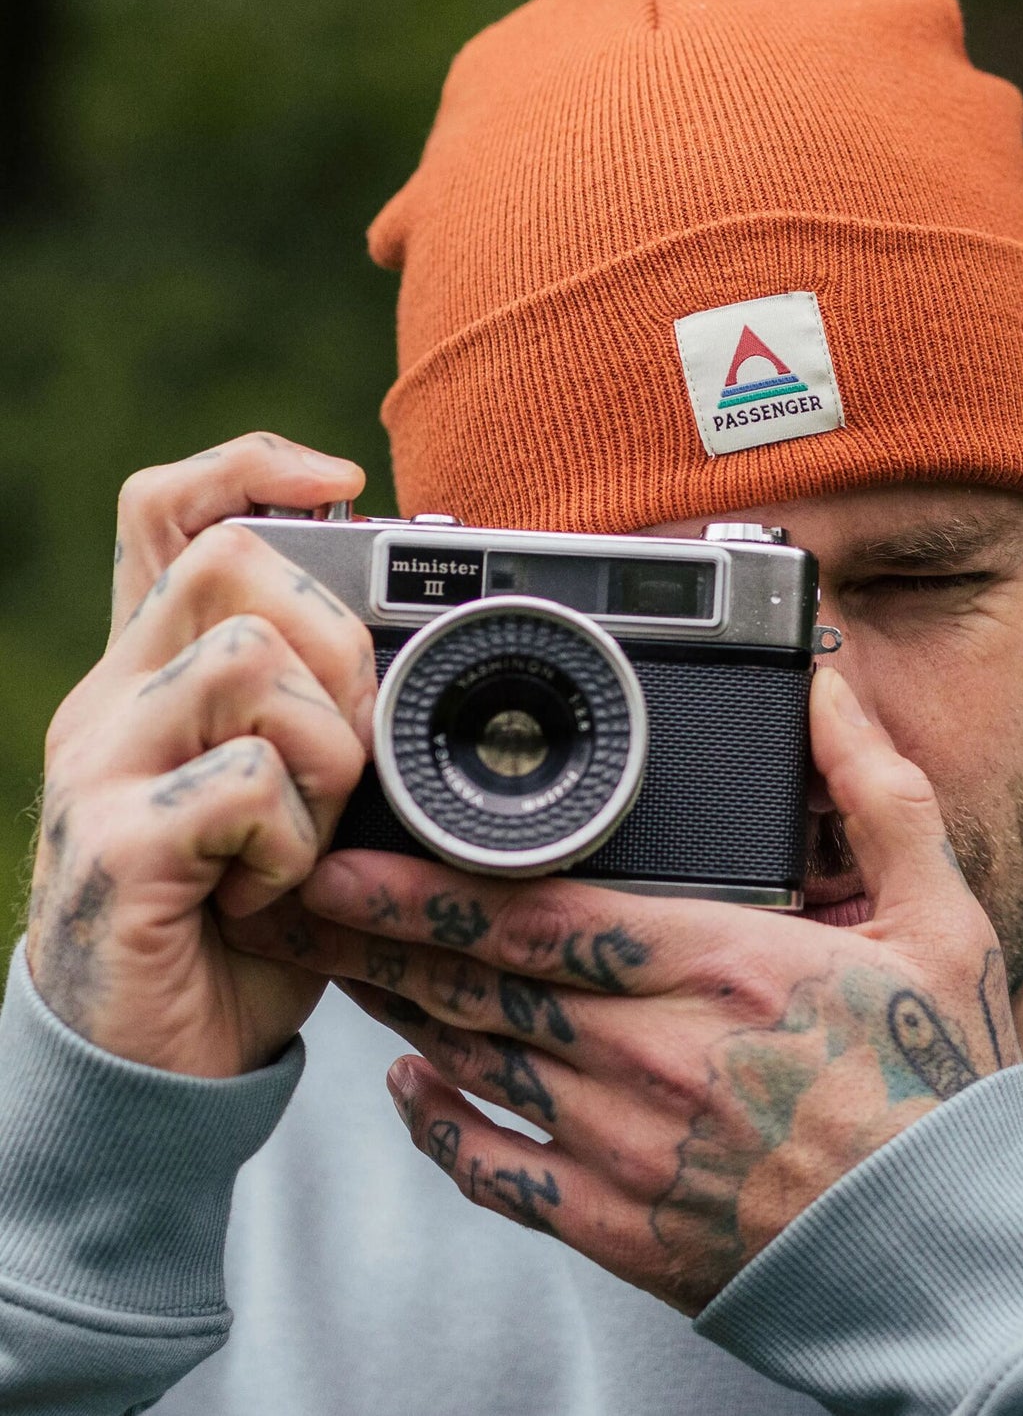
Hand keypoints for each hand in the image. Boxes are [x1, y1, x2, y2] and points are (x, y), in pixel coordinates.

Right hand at [26, 432, 374, 1076]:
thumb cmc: (233, 927)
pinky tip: (268, 892)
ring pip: (249, 659)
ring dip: (324, 751)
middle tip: (344, 748)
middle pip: (230, 562)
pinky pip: (245, 782)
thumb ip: (312, 715)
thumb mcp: (282, 797)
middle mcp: (111, 703)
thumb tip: (407, 647)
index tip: (342, 482)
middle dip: (335, 641)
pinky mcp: (116, 847)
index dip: (251, 465)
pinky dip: (292, 841)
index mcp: (151, 675)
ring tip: (305, 832)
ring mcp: (100, 770)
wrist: (150, 1071)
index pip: (166, 509)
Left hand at [225, 667, 1020, 1311]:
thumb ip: (876, 793)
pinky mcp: (619, 1226)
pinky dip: (437, 1128)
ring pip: (472, 1062)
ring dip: (394, 1009)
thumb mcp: (940, 916)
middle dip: (373, 934)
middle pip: (476, 982)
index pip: (536, 914)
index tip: (347, 854)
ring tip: (334, 960)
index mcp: (724, 967)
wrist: (950, 1264)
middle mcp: (653, 1055)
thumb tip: (825, 690)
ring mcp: (625, 1147)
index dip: (423, 885)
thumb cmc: (945, 1087)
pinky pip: (497, 1173)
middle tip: (297, 893)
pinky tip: (404, 1087)